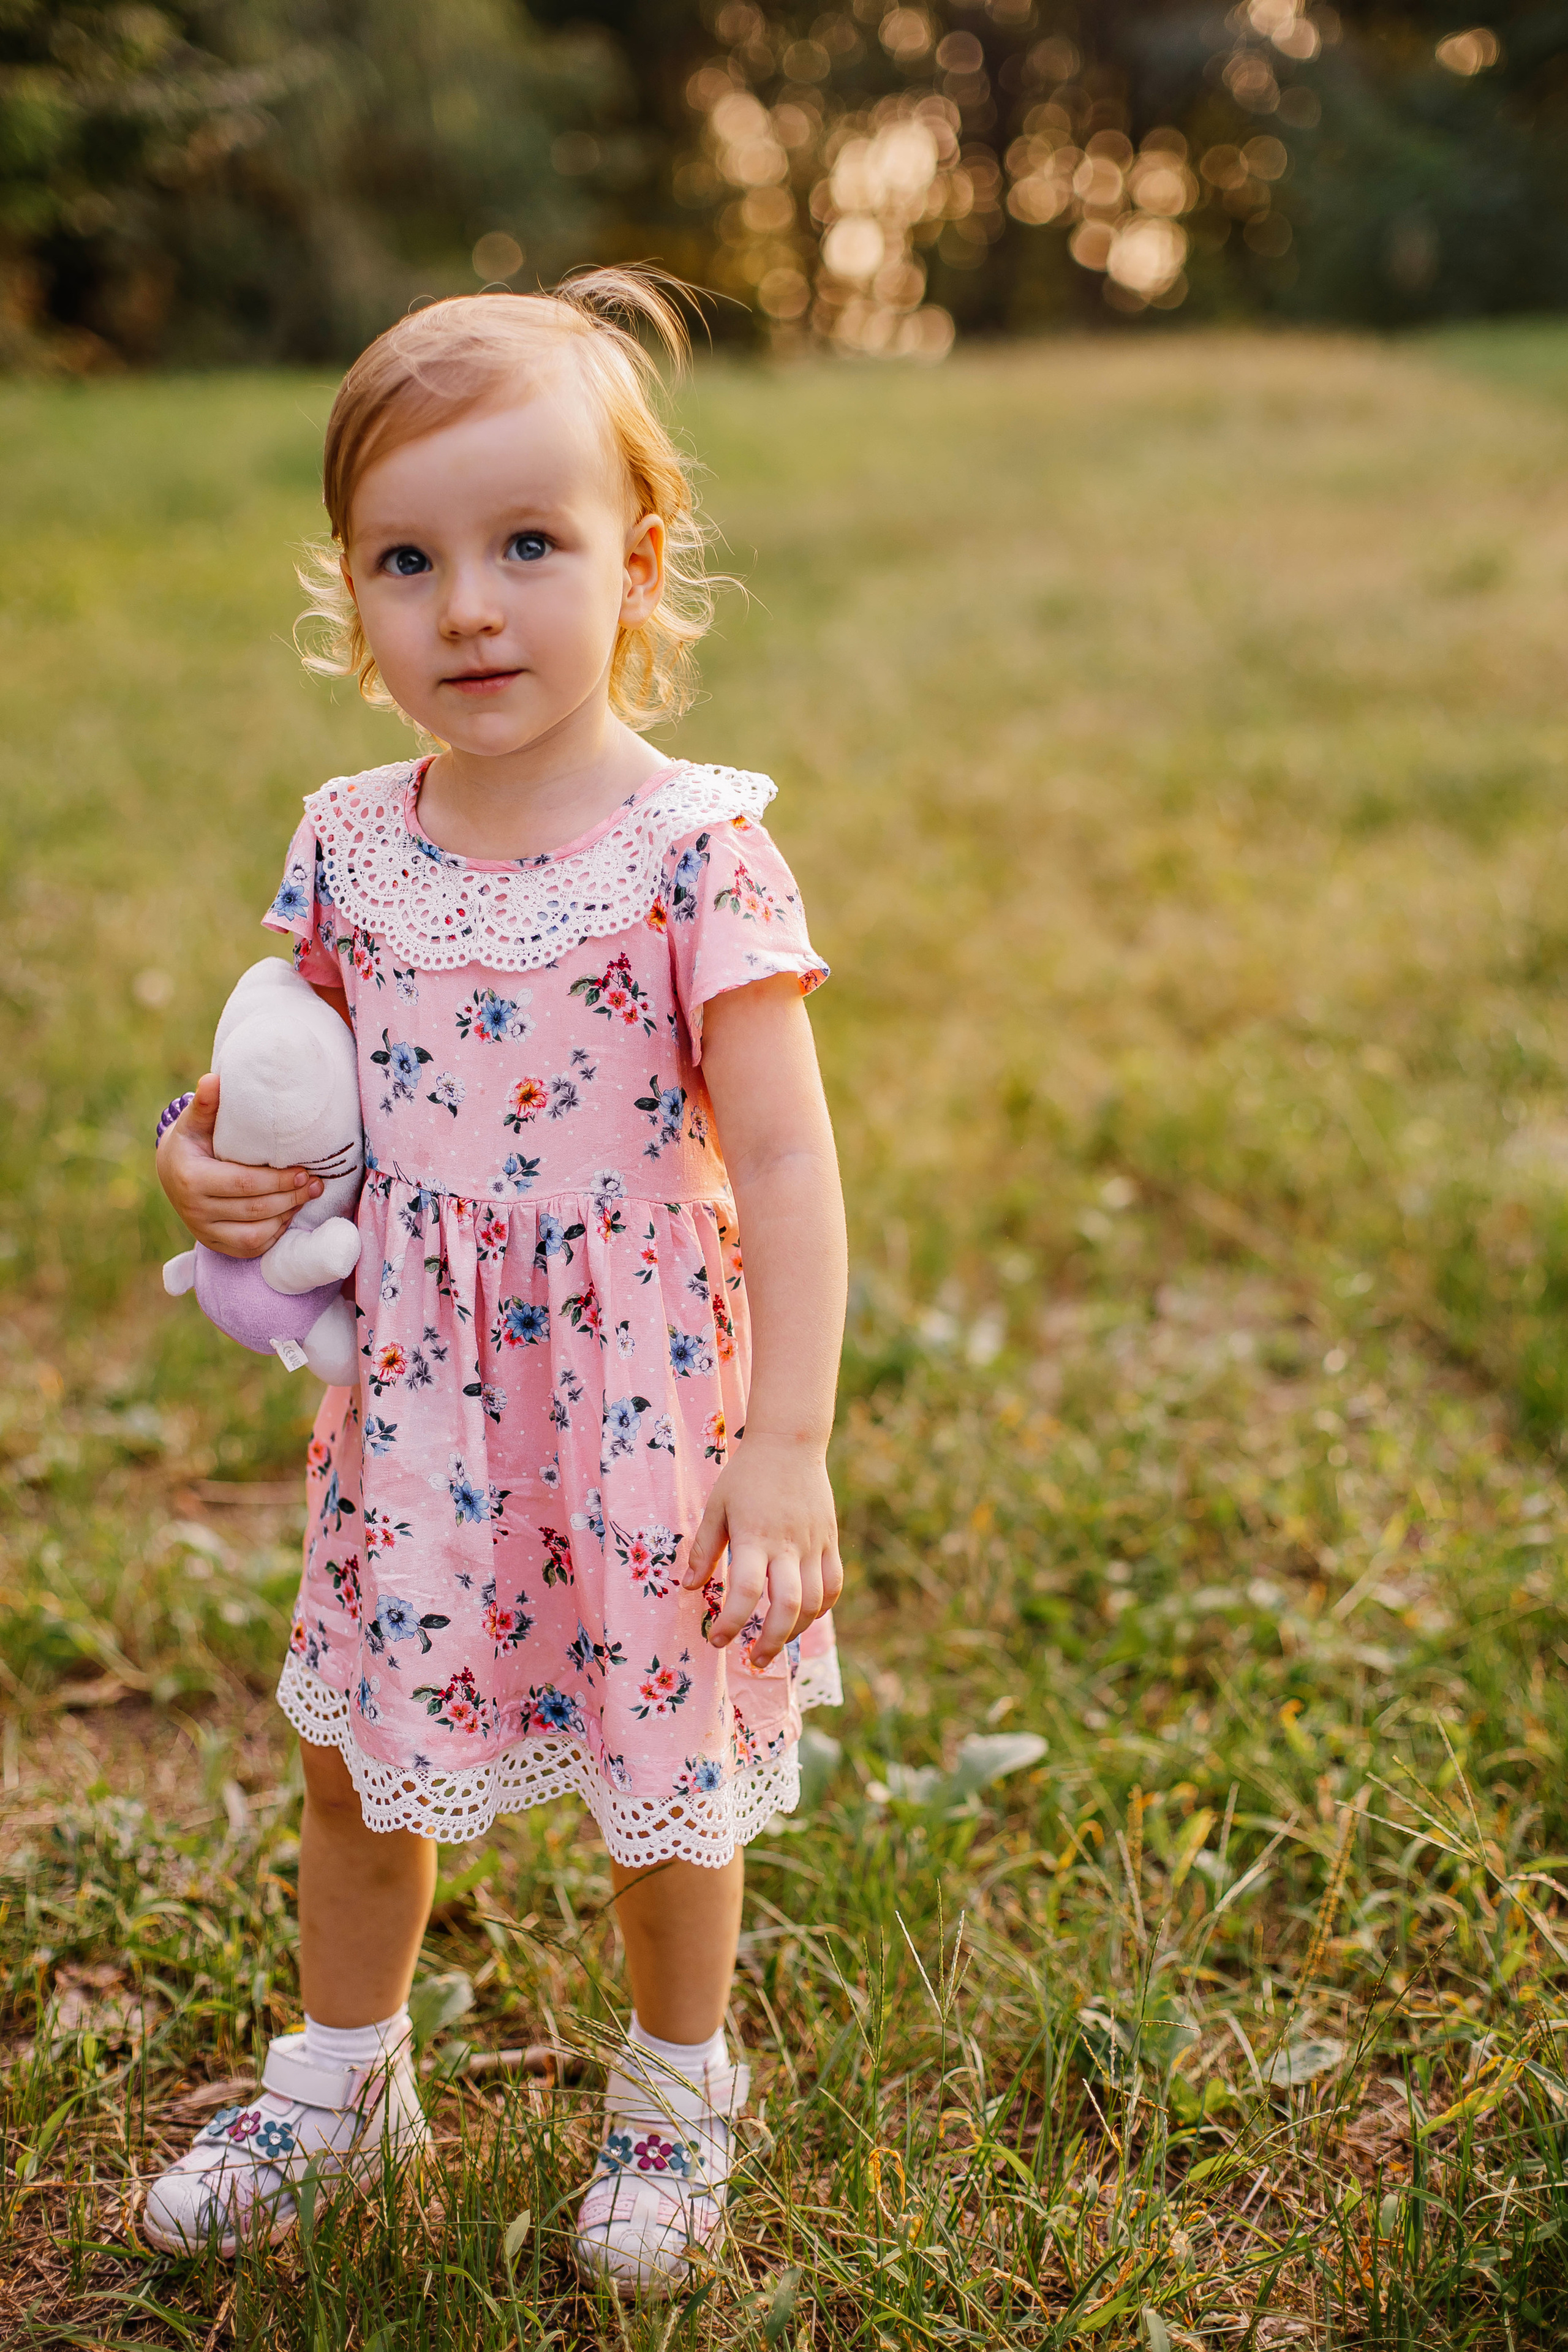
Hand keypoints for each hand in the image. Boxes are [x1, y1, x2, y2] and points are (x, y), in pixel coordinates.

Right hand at [155, 1072, 320, 1257]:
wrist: (172, 1172)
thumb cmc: (192, 1141)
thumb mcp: (195, 1121)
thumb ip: (206, 1104)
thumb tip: (214, 1080)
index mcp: (191, 1178)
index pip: (243, 1183)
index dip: (278, 1180)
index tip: (304, 1170)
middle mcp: (194, 1210)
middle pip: (254, 1209)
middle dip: (291, 1197)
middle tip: (316, 1183)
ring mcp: (204, 1231)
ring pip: (255, 1234)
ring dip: (287, 1216)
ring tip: (306, 1196)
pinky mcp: (215, 1245)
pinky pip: (251, 1247)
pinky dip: (275, 1233)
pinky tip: (289, 1213)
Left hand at [685, 1433, 842, 1670]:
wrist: (789, 1443)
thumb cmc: (746, 1475)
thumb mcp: (716, 1507)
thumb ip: (703, 1549)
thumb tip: (688, 1588)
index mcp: (754, 1537)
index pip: (747, 1591)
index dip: (732, 1622)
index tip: (717, 1639)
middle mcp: (787, 1545)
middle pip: (788, 1606)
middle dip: (770, 1641)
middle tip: (753, 1659)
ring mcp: (813, 1544)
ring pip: (814, 1602)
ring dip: (795, 1631)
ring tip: (775, 1643)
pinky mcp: (829, 1541)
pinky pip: (833, 1585)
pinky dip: (821, 1608)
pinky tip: (804, 1617)